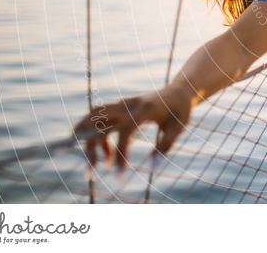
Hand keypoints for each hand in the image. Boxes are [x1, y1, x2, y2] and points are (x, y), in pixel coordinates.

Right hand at [72, 84, 193, 171]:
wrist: (177, 92)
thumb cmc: (179, 112)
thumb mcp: (178, 128)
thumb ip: (165, 146)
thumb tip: (152, 166)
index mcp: (145, 109)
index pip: (125, 131)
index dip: (120, 152)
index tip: (119, 174)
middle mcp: (128, 104)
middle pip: (99, 122)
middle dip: (90, 148)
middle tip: (90, 173)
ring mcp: (121, 104)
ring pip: (93, 118)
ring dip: (87, 141)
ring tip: (93, 167)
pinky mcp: (118, 107)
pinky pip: (99, 120)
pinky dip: (95, 136)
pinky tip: (106, 156)